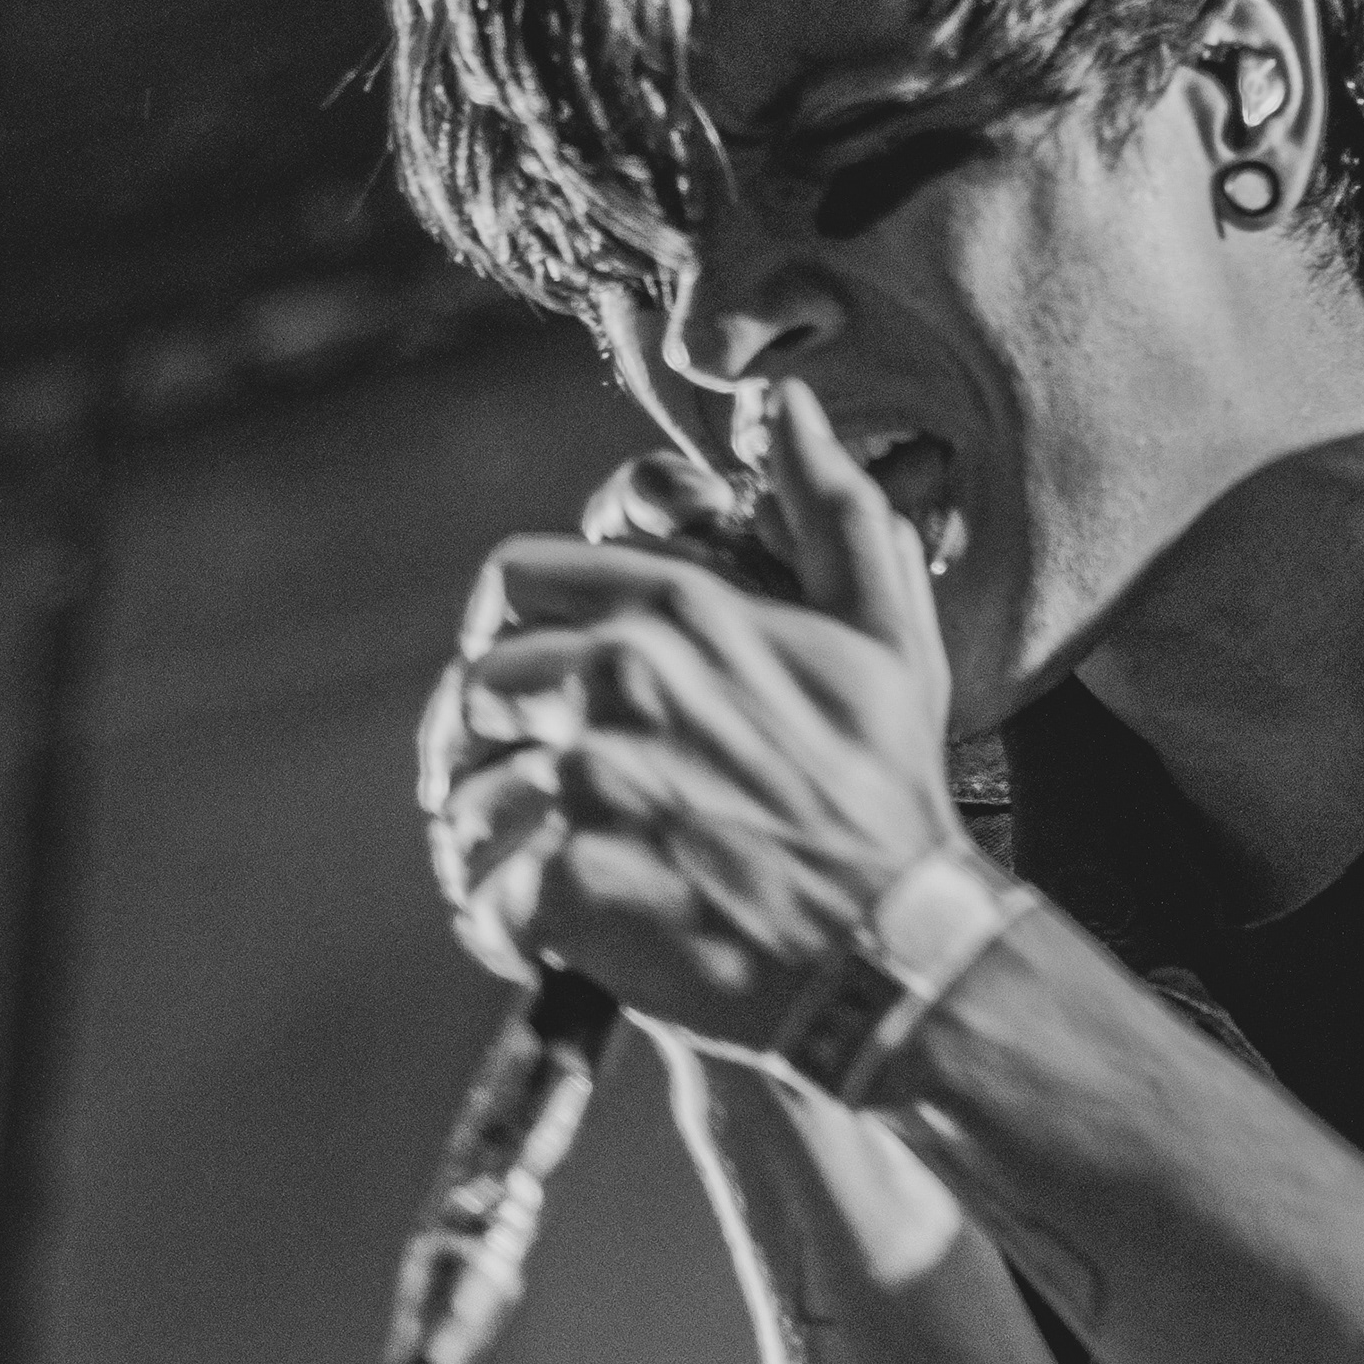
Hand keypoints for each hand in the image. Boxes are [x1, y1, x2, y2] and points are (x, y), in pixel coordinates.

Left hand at [418, 379, 962, 1051]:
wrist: (893, 954)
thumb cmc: (887, 797)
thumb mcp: (883, 636)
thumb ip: (831, 511)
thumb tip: (792, 409)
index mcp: (678, 611)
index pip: (515, 581)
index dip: (498, 633)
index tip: (513, 688)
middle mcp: (620, 680)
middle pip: (476, 692)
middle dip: (484, 751)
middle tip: (518, 802)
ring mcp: (588, 782)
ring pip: (469, 801)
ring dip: (493, 847)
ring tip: (536, 880)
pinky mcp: (568, 883)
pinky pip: (487, 897)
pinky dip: (507, 930)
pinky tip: (552, 947)